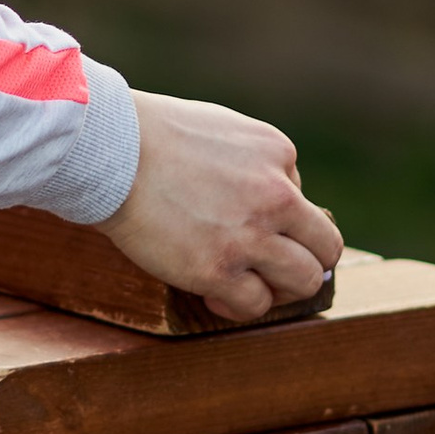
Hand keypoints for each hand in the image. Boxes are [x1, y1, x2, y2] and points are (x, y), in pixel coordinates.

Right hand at [109, 90, 343, 323]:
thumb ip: (253, 161)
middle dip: (304, 261)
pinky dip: (239, 305)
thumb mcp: (221, 128)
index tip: (244, 225)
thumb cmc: (150, 134)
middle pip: (325, 246)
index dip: (277, 218)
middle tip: (273, 268)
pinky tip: (215, 293)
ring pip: (303, 280)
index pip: (301, 198)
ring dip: (279, 287)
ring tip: (249, 284)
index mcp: (277, 152)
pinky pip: (254, 304)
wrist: (109, 149)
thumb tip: (272, 197)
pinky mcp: (217, 270)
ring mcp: (249, 235)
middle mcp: (275, 194)